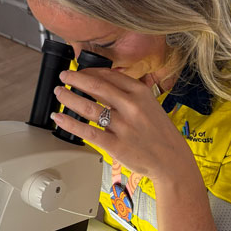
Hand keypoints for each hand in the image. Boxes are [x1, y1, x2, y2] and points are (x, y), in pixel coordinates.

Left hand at [51, 69, 193, 180]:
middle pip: (96, 87)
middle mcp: (131, 107)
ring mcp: (123, 126)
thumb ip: (130, 95)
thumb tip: (105, 85)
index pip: (110, 75)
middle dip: (75, 79)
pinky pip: (88, 131)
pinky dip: (70, 123)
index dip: (90, 71)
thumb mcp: (150, 105)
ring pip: (88, 107)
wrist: (171, 160)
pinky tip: (59, 118)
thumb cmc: (160, 134)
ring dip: (69, 98)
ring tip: (59, 93)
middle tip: (64, 77)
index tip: (80, 71)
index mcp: (140, 93)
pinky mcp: (116, 145)